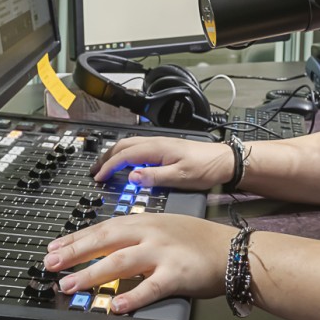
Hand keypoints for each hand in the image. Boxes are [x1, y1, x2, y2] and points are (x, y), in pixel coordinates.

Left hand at [44, 214, 235, 313]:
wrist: (231, 249)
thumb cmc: (197, 241)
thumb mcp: (162, 227)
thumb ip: (135, 235)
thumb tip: (104, 248)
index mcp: (145, 221)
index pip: (102, 227)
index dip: (75, 237)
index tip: (53, 247)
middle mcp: (151, 233)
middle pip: (105, 240)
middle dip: (74, 252)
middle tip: (50, 264)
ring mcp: (163, 252)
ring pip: (121, 261)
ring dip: (92, 273)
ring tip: (70, 285)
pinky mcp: (177, 273)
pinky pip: (151, 287)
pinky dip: (132, 297)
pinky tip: (115, 306)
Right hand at [91, 136, 233, 189]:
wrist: (225, 161)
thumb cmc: (206, 168)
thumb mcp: (180, 177)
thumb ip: (155, 177)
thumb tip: (132, 177)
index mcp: (156, 148)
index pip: (124, 155)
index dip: (108, 166)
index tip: (98, 177)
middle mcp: (156, 142)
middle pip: (122, 145)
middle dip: (105, 157)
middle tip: (95, 170)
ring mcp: (160, 144)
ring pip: (130, 144)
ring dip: (114, 154)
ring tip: (105, 166)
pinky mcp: (166, 148)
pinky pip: (138, 147)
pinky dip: (126, 154)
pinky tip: (127, 163)